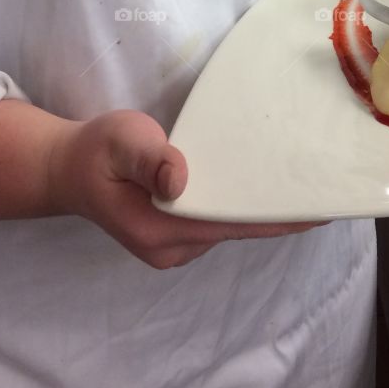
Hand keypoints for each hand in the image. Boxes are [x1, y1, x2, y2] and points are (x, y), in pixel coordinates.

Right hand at [46, 109, 319, 269]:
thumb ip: (150, 158)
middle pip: (236, 228)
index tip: (318, 209)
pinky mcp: (176, 233)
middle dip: (277, 210)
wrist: (67, 168)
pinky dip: (240, 202)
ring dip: (259, 204)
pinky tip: (262, 182)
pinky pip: (218, 220)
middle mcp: (173, 247)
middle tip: (322, 182)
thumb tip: (179, 180)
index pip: (232, 224)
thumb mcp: (120, 140)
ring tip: (301, 178)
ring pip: (229, 225)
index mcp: (160, 229)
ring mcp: (175, 244)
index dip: (276, 218)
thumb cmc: (96, 150)